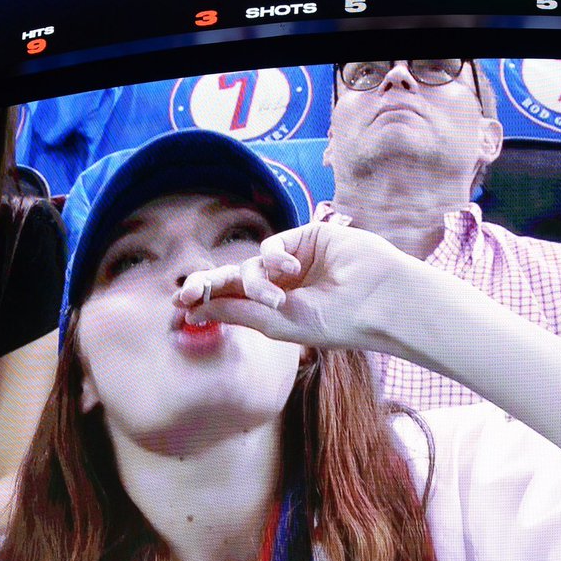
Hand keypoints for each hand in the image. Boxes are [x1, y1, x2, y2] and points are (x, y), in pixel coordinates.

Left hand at [174, 222, 410, 352]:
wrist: (380, 301)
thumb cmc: (338, 321)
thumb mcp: (281, 322)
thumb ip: (239, 311)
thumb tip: (197, 307)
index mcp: (276, 309)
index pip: (232, 301)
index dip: (206, 301)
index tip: (180, 308)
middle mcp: (281, 284)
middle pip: (233, 278)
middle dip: (209, 284)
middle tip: (187, 292)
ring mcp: (293, 260)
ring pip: (251, 265)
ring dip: (254, 282)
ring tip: (276, 299)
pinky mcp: (304, 238)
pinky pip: (272, 246)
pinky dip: (273, 259)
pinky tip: (290, 271)